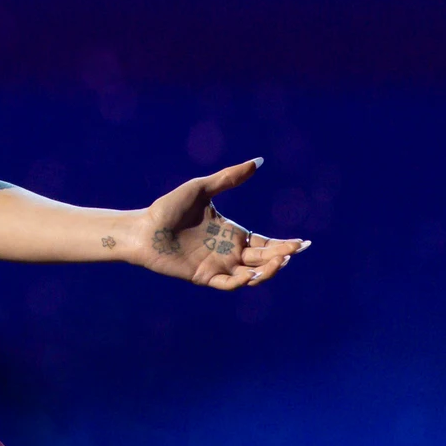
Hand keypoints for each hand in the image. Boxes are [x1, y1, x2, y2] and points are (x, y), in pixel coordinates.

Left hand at [137, 159, 309, 289]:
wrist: (143, 228)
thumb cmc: (168, 207)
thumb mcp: (202, 188)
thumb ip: (229, 177)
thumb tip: (258, 161)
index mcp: (232, 234)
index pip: (266, 243)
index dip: (285, 245)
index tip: (302, 243)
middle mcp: (229, 252)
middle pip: (264, 259)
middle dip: (281, 256)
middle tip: (294, 251)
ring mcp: (218, 266)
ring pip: (252, 275)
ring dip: (268, 271)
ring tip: (278, 260)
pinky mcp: (204, 277)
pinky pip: (229, 284)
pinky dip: (243, 281)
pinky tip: (253, 273)